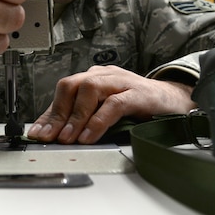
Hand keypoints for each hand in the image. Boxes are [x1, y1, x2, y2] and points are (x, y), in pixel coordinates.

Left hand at [26, 66, 195, 143]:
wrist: (177, 101)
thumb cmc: (141, 107)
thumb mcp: (108, 112)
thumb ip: (87, 119)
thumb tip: (59, 136)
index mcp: (95, 77)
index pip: (64, 92)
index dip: (48, 113)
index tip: (37, 133)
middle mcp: (105, 75)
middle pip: (71, 86)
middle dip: (57, 113)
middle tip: (49, 137)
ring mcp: (122, 82)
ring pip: (89, 90)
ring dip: (75, 117)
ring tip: (67, 139)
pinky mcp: (139, 94)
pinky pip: (113, 104)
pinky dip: (98, 121)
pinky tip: (88, 137)